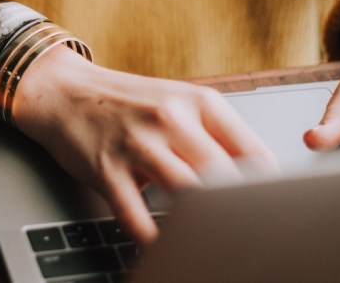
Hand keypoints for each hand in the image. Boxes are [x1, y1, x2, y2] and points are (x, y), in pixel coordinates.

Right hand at [13, 47, 277, 244]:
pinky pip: (135, 215)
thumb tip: (258, 180)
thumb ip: (215, 136)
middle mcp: (171, 119)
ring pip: (186, 195)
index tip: (274, 213)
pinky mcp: (106, 168)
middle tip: (248, 236)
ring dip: (199, 225)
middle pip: (223, 177)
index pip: (252, 152)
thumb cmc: (128, 103)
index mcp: (200, 103)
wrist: (64, 92)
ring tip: (210, 245)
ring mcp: (137, 144)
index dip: (268, 189)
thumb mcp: (178, 104)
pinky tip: (163, 248)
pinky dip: (152, 238)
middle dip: (238, 211)